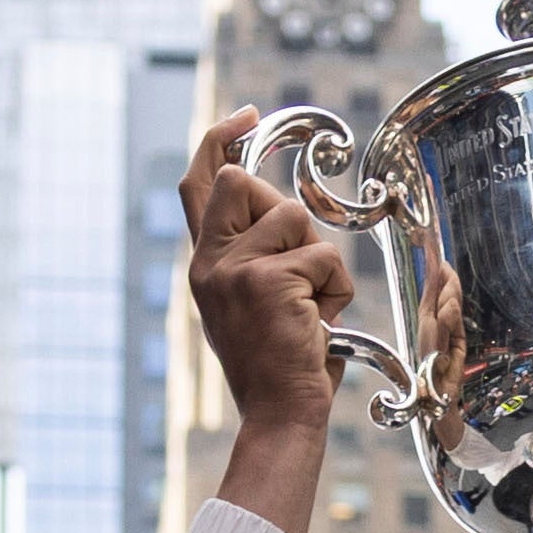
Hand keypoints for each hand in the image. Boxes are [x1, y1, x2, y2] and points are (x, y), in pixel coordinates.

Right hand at [181, 115, 356, 444]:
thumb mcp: (251, 303)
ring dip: (319, 263)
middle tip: (300, 273)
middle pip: (245, 183)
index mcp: (203, 266)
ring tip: (309, 311)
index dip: (219, 140)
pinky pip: (324, 257)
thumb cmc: (278, 367)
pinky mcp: (268, 280)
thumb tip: (280, 208)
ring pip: (296, 220)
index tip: (247, 116)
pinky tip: (319, 325)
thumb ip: (252, 255)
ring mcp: (235, 269)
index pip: (197, 185)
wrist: (279, 416)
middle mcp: (210, 263)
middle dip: (285, 214)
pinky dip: (335, 290)